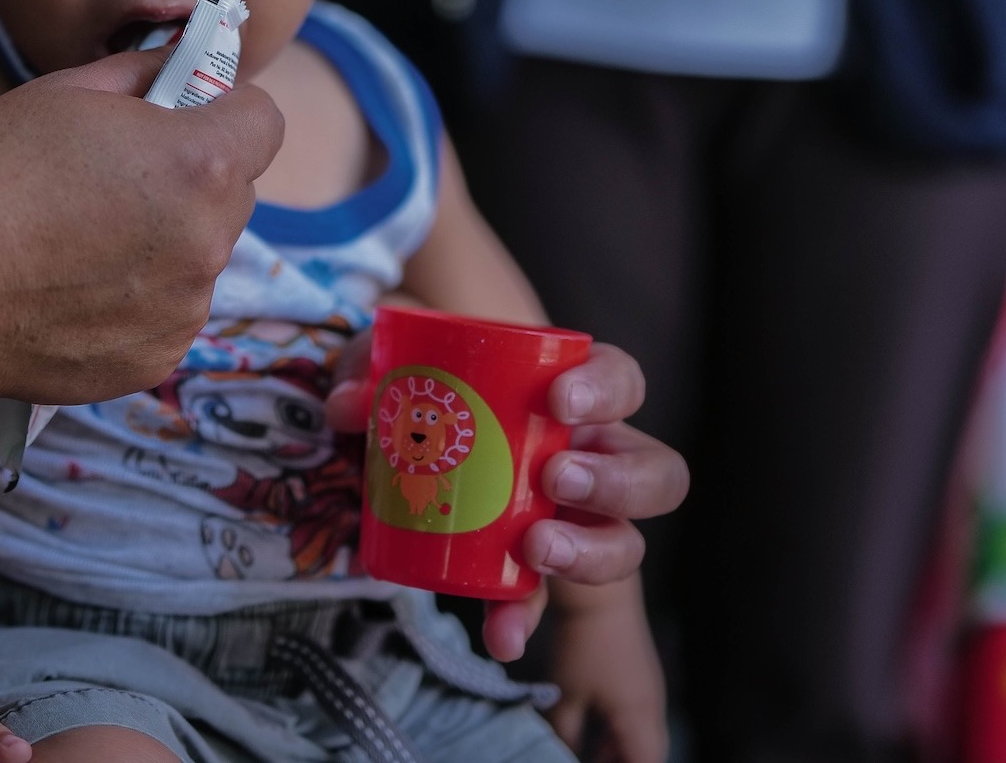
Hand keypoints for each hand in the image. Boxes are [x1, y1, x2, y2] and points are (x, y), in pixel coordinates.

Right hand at [0, 48, 282, 407]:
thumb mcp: (64, 94)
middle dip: (193, 177)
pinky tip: (71, 291)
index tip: (182, 115)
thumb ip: (143, 74)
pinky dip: (136, 301)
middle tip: (114, 179)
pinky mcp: (156, 360)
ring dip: (164, 243)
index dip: (225, 109)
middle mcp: (209, 241)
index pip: (264, 121)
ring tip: (78, 242)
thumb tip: (182, 65)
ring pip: (200, 256)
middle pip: (234, 192)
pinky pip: (168, 313)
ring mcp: (185, 309)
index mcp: (200, 161)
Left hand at [327, 339, 688, 659]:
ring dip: (592, 554)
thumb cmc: (422, 386)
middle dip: (618, 482)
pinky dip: (522, 617)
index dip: (606, 388)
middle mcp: (590, 457)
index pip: (621, 381)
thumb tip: (350, 405)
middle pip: (655, 473)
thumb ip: (365, 371)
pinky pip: (545, 598)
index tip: (558, 399)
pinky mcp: (534, 567)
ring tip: (537, 549)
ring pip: (626, 544)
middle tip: (555, 480)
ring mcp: (573, 518)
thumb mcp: (391, 369)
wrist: (406, 434)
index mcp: (570, 395)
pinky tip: (500, 636)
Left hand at [547, 579, 667, 762]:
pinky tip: (590, 734)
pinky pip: (634, 721)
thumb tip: (553, 752)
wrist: (600, 593)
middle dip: (621, 762)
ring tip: (585, 755)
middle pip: (646, 755)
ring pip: (640, 739)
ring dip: (617, 752)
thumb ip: (563, 733)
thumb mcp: (566, 695)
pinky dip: (615, 734)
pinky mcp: (638, 679)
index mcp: (641, 720)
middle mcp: (652, 710)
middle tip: (586, 760)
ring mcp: (648, 693)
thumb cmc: (582, 644)